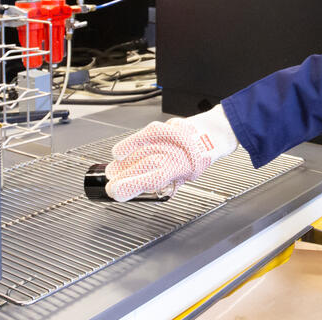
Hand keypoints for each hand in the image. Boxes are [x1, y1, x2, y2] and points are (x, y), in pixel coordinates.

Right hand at [104, 109, 236, 200]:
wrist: (210, 134)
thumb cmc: (198, 157)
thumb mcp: (185, 177)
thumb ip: (165, 183)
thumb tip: (144, 190)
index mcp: (179, 169)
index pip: (151, 179)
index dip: (131, 186)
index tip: (116, 192)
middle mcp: (171, 152)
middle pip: (140, 166)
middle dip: (122, 178)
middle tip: (111, 185)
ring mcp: (164, 139)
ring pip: (137, 153)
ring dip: (122, 165)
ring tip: (113, 172)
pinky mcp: (160, 128)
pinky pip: (140, 137)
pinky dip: (127, 145)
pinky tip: (118, 153)